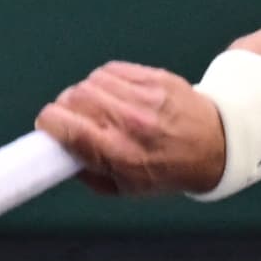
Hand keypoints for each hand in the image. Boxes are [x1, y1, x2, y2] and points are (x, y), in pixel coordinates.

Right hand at [35, 62, 225, 196]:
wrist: (214, 143)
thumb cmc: (167, 169)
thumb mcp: (127, 189)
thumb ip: (90, 175)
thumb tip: (60, 155)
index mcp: (121, 155)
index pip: (68, 128)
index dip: (48, 123)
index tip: (46, 126)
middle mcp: (131, 124)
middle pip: (74, 98)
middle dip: (64, 108)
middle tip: (71, 119)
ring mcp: (143, 97)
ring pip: (90, 82)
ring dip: (83, 94)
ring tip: (95, 108)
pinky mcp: (152, 77)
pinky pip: (109, 70)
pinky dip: (103, 81)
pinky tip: (111, 94)